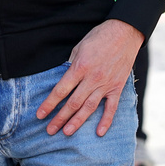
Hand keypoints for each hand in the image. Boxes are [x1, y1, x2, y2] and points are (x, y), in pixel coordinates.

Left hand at [35, 20, 143, 136]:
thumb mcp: (79, 48)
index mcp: (79, 67)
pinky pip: (111, 107)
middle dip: (59, 118)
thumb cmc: (98, 38)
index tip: (40, 114)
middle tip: (50, 130)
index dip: (49, 104)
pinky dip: (106, 121)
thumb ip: (71, 65)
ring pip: (89, 108)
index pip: (61, 90)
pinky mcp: (117, 87)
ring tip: (67, 132)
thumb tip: (65, 79)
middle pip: (73, 103)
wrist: (124, 33)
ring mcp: (106, 84)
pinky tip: (99, 132)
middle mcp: (92, 79)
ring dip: (77, 122)